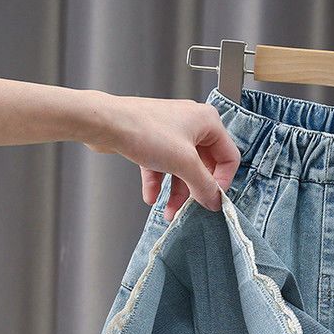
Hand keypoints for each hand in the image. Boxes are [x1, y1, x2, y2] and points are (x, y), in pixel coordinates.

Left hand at [84, 95, 240, 219]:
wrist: (104, 123)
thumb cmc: (143, 130)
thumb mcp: (184, 163)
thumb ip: (204, 185)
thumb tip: (215, 200)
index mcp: (208, 122)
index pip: (228, 157)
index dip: (222, 181)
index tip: (212, 198)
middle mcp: (192, 124)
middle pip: (204, 166)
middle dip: (193, 190)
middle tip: (188, 208)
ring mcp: (172, 131)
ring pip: (182, 168)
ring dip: (175, 192)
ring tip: (168, 210)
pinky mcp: (153, 139)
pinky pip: (163, 165)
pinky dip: (158, 182)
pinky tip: (150, 196)